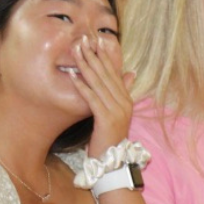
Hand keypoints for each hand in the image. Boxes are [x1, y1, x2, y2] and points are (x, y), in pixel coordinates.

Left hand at [70, 34, 134, 157]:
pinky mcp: (107, 118)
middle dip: (94, 56)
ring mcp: (117, 110)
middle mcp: (124, 102)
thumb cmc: (109, 140)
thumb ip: (118, 96)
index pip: (114, 73)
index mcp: (126, 100)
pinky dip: (83, 86)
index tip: (95, 42)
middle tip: (83, 40)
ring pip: (99, 83)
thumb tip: (129, 75)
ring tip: (77, 52)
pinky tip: (73, 76)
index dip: (104, 57)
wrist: (114, 164)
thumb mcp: (114, 116)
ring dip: (86, 66)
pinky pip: (92, 98)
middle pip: (107, 74)